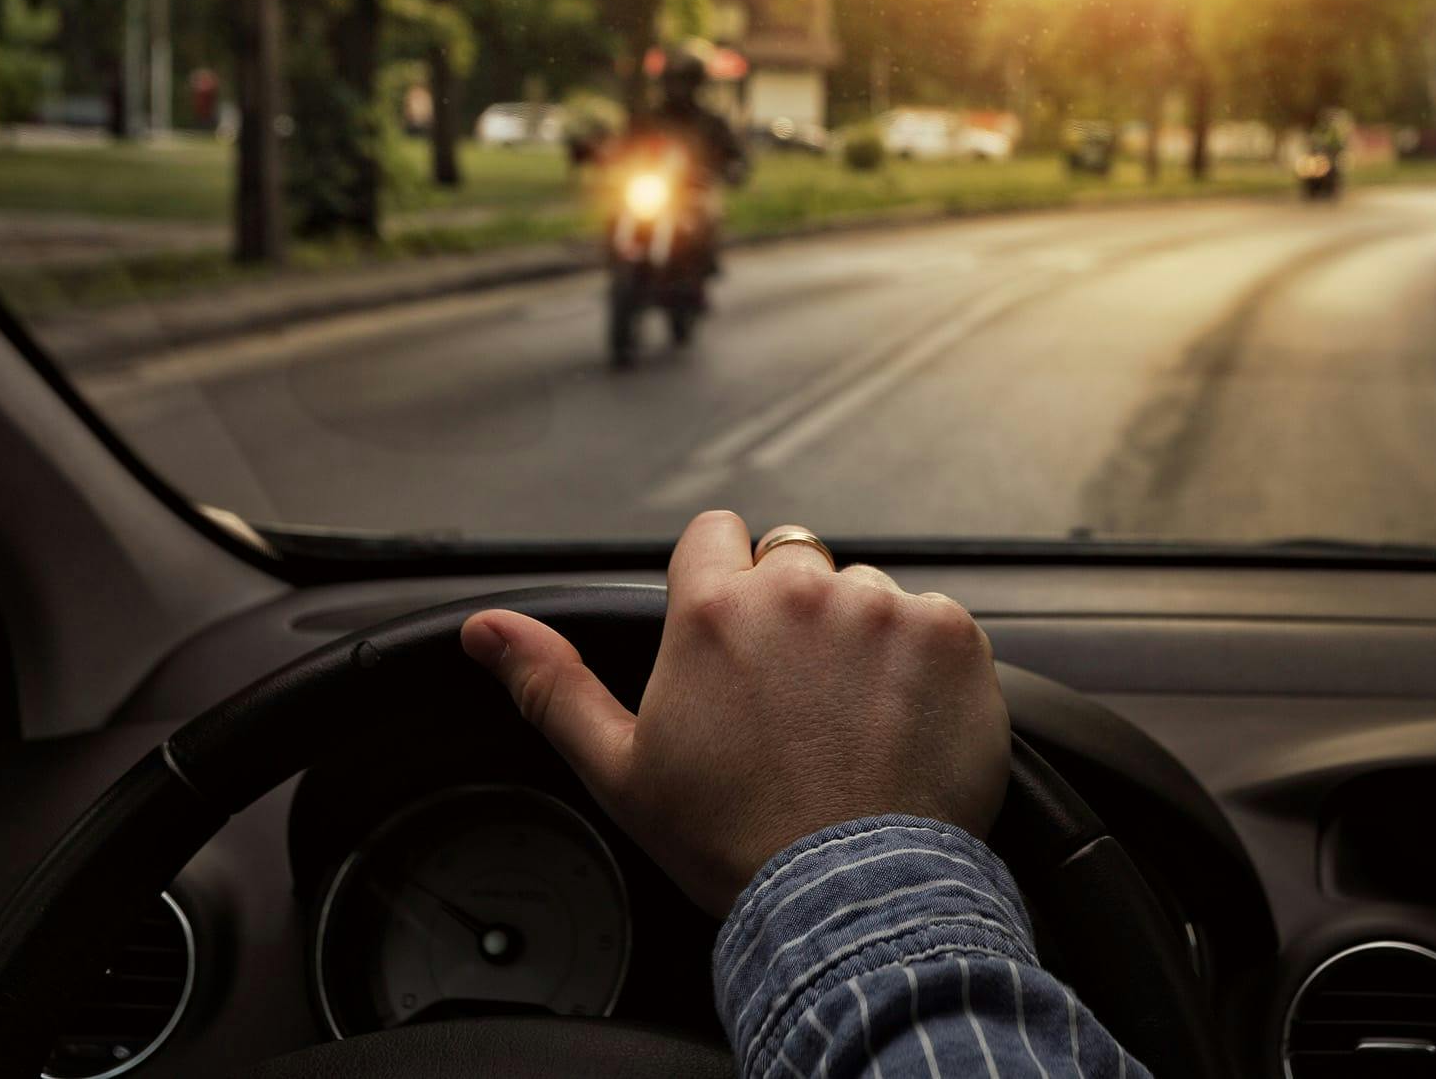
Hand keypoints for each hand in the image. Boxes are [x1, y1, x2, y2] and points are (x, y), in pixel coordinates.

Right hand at [459, 510, 1009, 915]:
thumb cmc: (734, 843)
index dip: (723, 579)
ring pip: (866, 593)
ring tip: (850, 723)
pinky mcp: (950, 635)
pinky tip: (900, 725)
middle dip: (793, 610)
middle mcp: (799, 591)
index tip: (734, 635)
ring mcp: (883, 607)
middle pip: (795, 559)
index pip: (716, 535)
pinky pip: (934, 624)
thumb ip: (550, 683)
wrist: (850, 900)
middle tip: (795, 698)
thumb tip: (485, 628)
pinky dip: (923, 665)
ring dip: (861, 638)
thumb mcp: (619, 769)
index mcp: (712, 611)